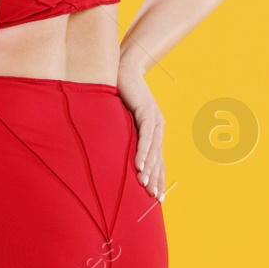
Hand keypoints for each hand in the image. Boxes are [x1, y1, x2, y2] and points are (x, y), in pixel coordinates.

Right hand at [116, 65, 165, 201]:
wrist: (123, 68)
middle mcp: (157, 127)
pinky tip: (140, 166)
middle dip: (156, 180)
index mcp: (153, 131)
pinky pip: (145, 136)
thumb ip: (121, 134)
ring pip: (154, 150)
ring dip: (149, 170)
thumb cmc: (119, 95)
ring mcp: (153, 119)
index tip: (157, 197)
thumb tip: (109, 152)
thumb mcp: (121, 119)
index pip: (157, 159)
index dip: (158, 178)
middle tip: (155, 199)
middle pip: (159, 159)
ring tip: (145, 187)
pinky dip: (143, 152)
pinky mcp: (146, 111)